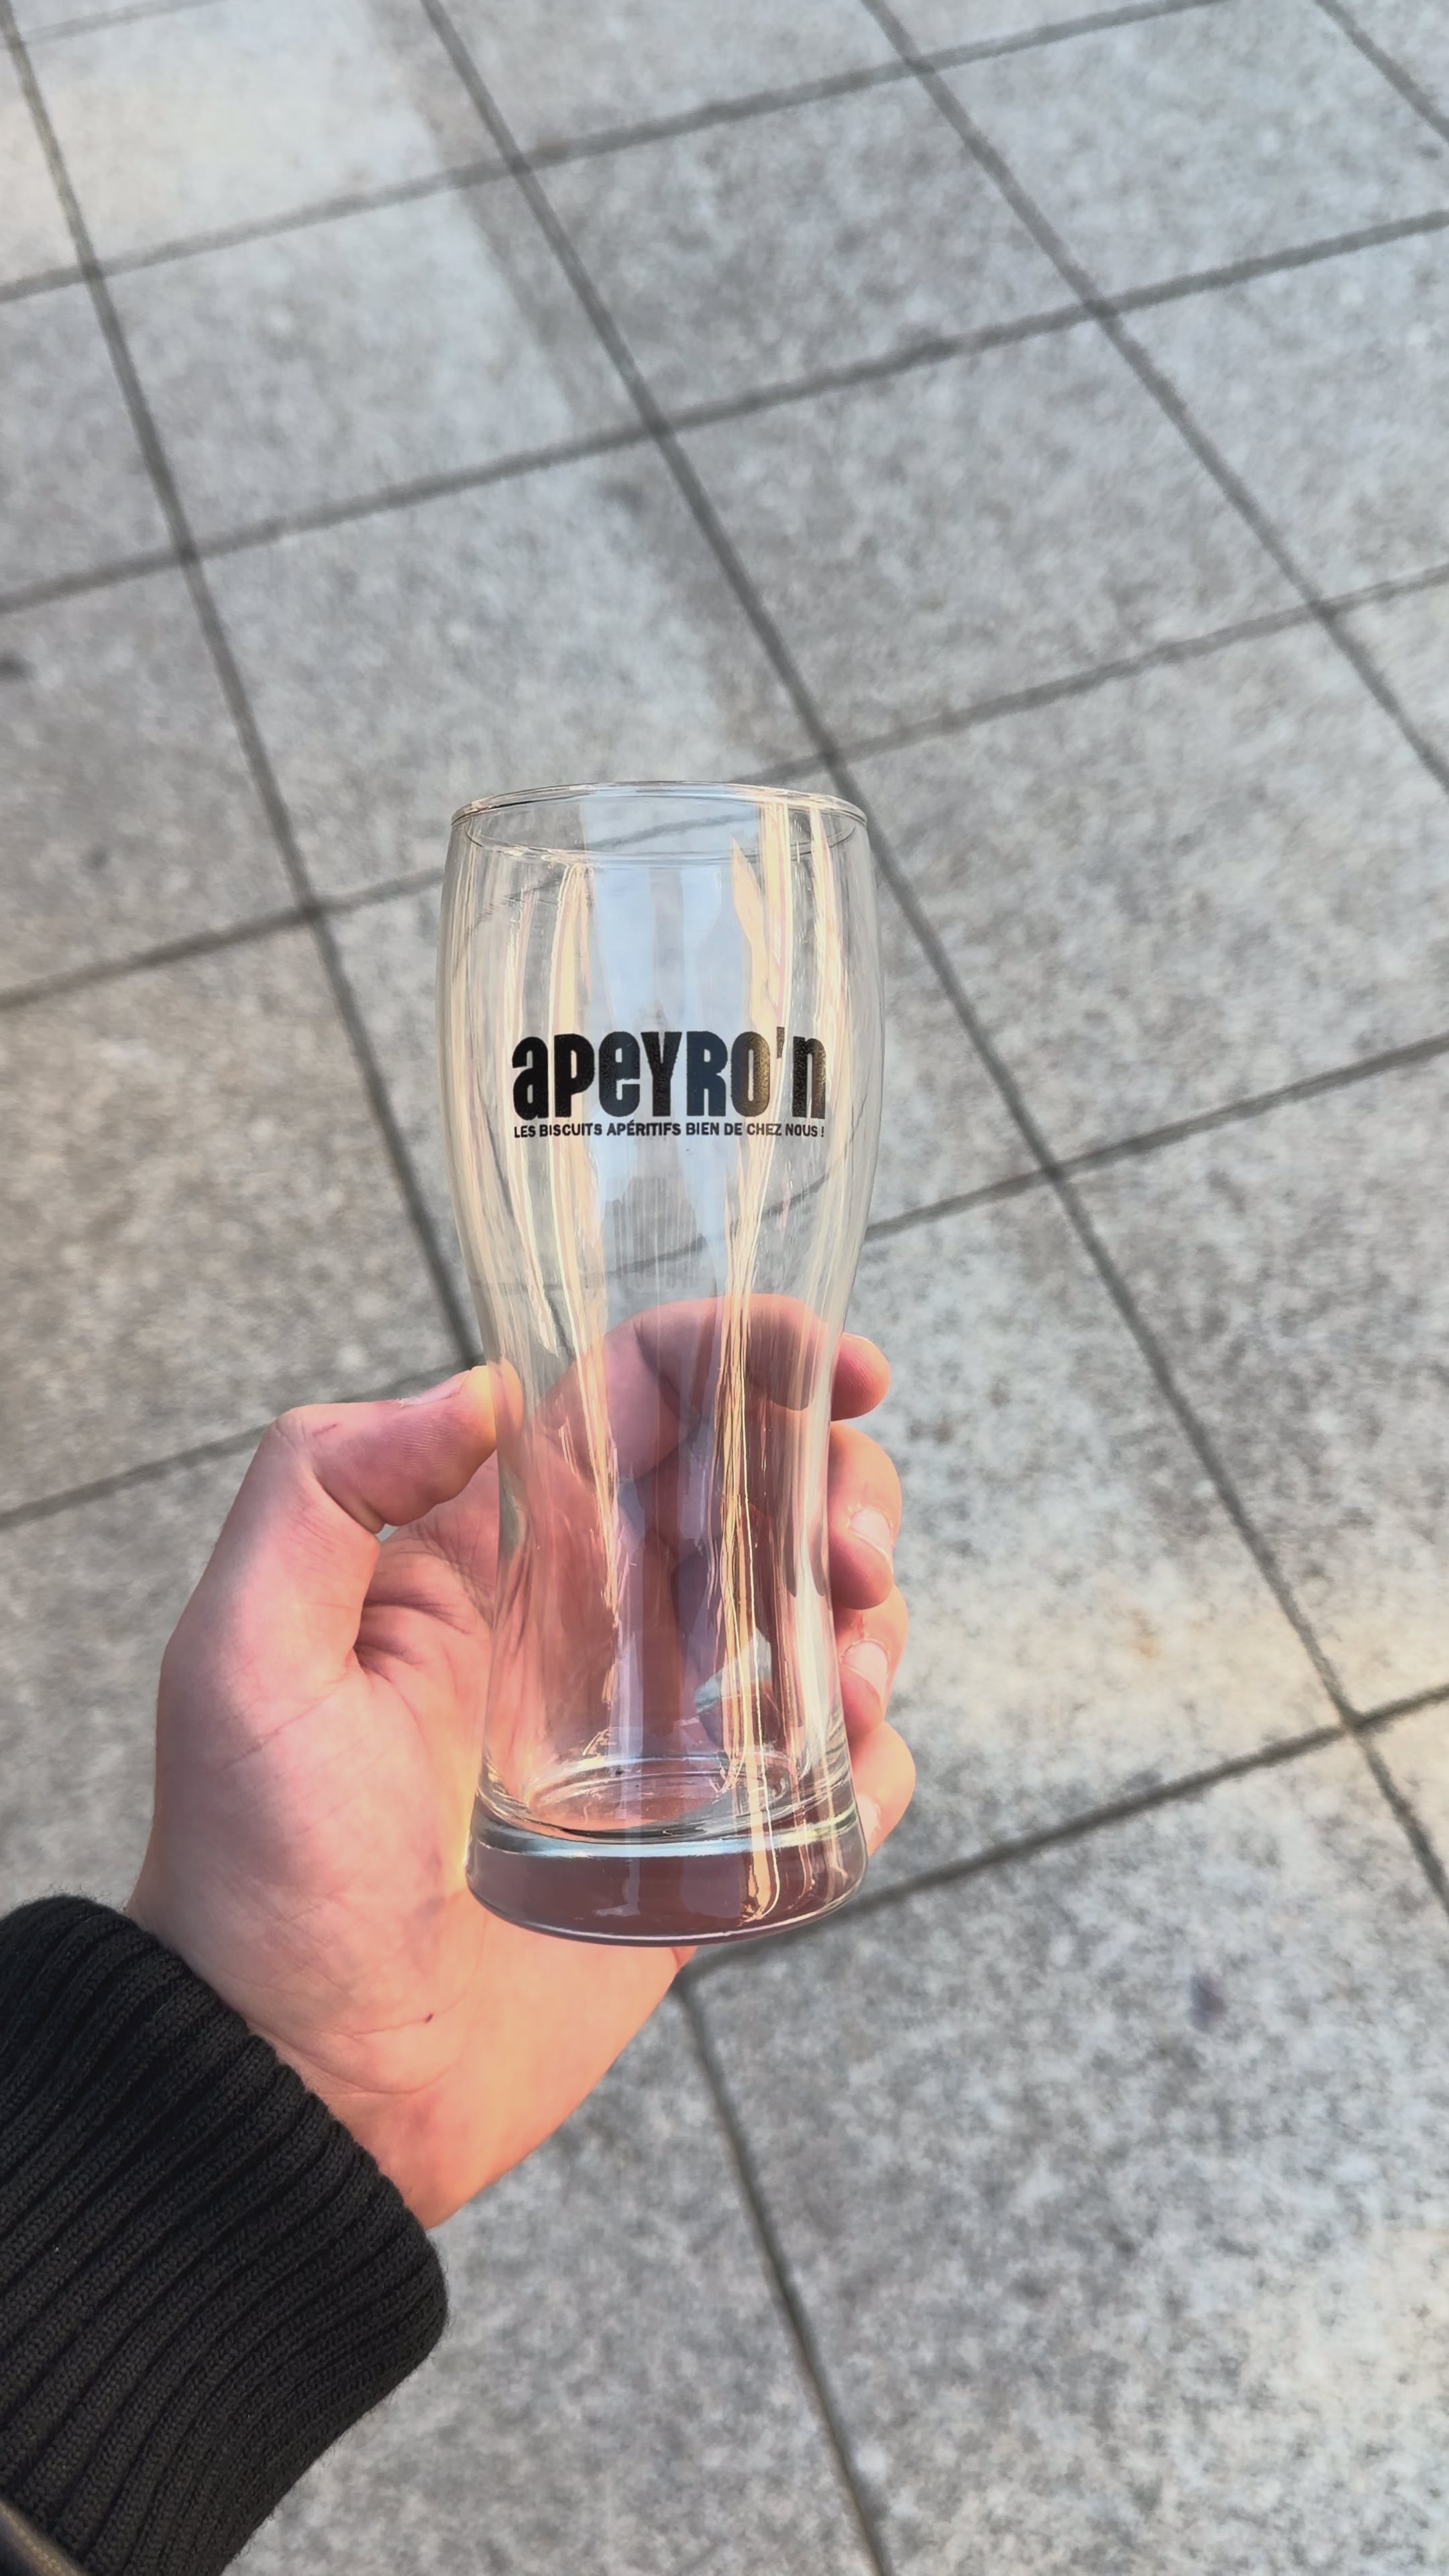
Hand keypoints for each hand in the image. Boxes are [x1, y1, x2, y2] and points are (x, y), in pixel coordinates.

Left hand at [128, 1341, 911, 2226]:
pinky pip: (832, 1775)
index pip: (645, 1401)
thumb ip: (328, 1485)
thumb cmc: (260, 1873)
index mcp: (502, 1552)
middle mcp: (590, 1623)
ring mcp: (658, 1737)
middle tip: (846, 1553)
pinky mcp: (705, 1849)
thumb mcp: (245, 1653)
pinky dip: (873, 1755)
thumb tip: (483, 1391)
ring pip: (816, 1616)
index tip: (840, 1367)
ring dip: (869, 1614)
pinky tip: (845, 1763)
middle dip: (838, 1486)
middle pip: (762, 1490)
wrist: (307, 2083)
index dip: (752, 1355)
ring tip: (847, 1675)